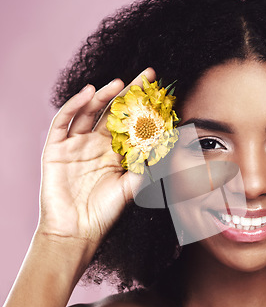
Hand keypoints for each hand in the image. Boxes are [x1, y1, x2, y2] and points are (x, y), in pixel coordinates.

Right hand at [36, 68, 155, 259]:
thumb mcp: (132, 187)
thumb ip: (147, 167)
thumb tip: (169, 145)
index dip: (143, 107)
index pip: (130, 123)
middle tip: (145, 76)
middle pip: (112, 112)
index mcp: (115, 152)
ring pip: (89, 112)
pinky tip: (88, 94)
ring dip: (103, 96)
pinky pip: (63, 122)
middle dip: (128, 93)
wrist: (77, 231)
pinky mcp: (56, 149)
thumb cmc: (105, 212)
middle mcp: (96, 145)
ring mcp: (75, 145)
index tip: (159, 91)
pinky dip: (74, 106)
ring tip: (119, 84)